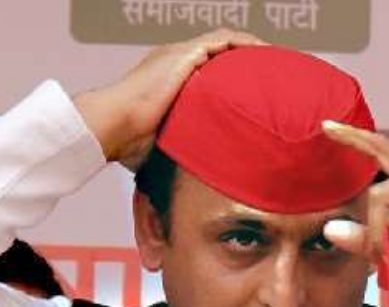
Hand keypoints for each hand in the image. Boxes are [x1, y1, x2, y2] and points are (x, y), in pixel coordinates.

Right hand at [73, 29, 263, 168]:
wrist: (113, 126)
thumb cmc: (127, 142)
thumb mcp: (159, 145)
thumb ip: (175, 153)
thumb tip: (182, 184)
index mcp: (168, 79)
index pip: (204, 68)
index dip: (228, 73)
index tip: (250, 87)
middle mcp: (174, 62)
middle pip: (218, 51)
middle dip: (245, 59)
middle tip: (269, 73)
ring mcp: (179, 55)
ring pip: (224, 42)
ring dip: (250, 48)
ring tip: (274, 58)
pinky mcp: (184, 55)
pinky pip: (223, 41)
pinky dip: (245, 44)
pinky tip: (263, 53)